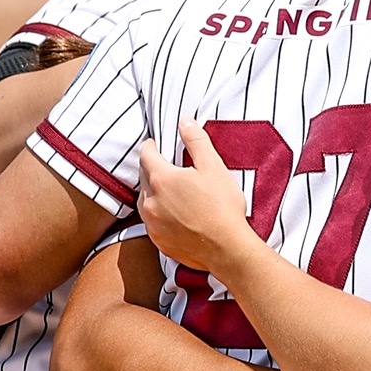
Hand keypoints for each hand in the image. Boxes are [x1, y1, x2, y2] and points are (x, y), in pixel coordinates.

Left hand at [137, 117, 256, 273]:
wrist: (227, 249)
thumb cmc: (223, 207)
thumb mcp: (214, 167)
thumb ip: (196, 141)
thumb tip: (184, 121)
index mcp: (161, 179)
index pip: (146, 154)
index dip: (151, 146)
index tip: (157, 144)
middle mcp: (150, 201)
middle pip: (143, 177)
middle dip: (152, 169)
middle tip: (168, 167)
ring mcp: (152, 223)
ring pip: (144, 201)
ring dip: (153, 193)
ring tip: (170, 192)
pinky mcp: (157, 240)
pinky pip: (152, 222)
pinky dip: (159, 214)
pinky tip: (175, 215)